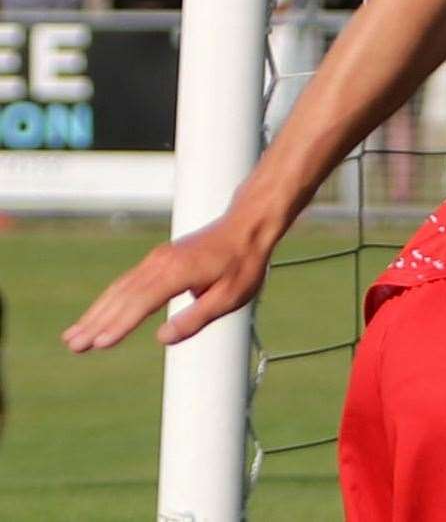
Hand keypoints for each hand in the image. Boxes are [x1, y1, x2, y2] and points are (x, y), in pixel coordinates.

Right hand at [64, 211, 274, 351]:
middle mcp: (161, 263)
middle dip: (97, 323)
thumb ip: (196, 318)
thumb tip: (162, 338)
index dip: (121, 324)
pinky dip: (107, 301)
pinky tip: (94, 316)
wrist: (246, 226)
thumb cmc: (243, 263)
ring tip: (72, 337)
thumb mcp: (231, 296)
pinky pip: (126, 283)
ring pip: (119, 290)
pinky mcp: (156, 261)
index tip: (100, 343)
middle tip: (74, 346)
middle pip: (123, 296)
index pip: (144, 302)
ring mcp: (156, 260)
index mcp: (180, 272)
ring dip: (95, 313)